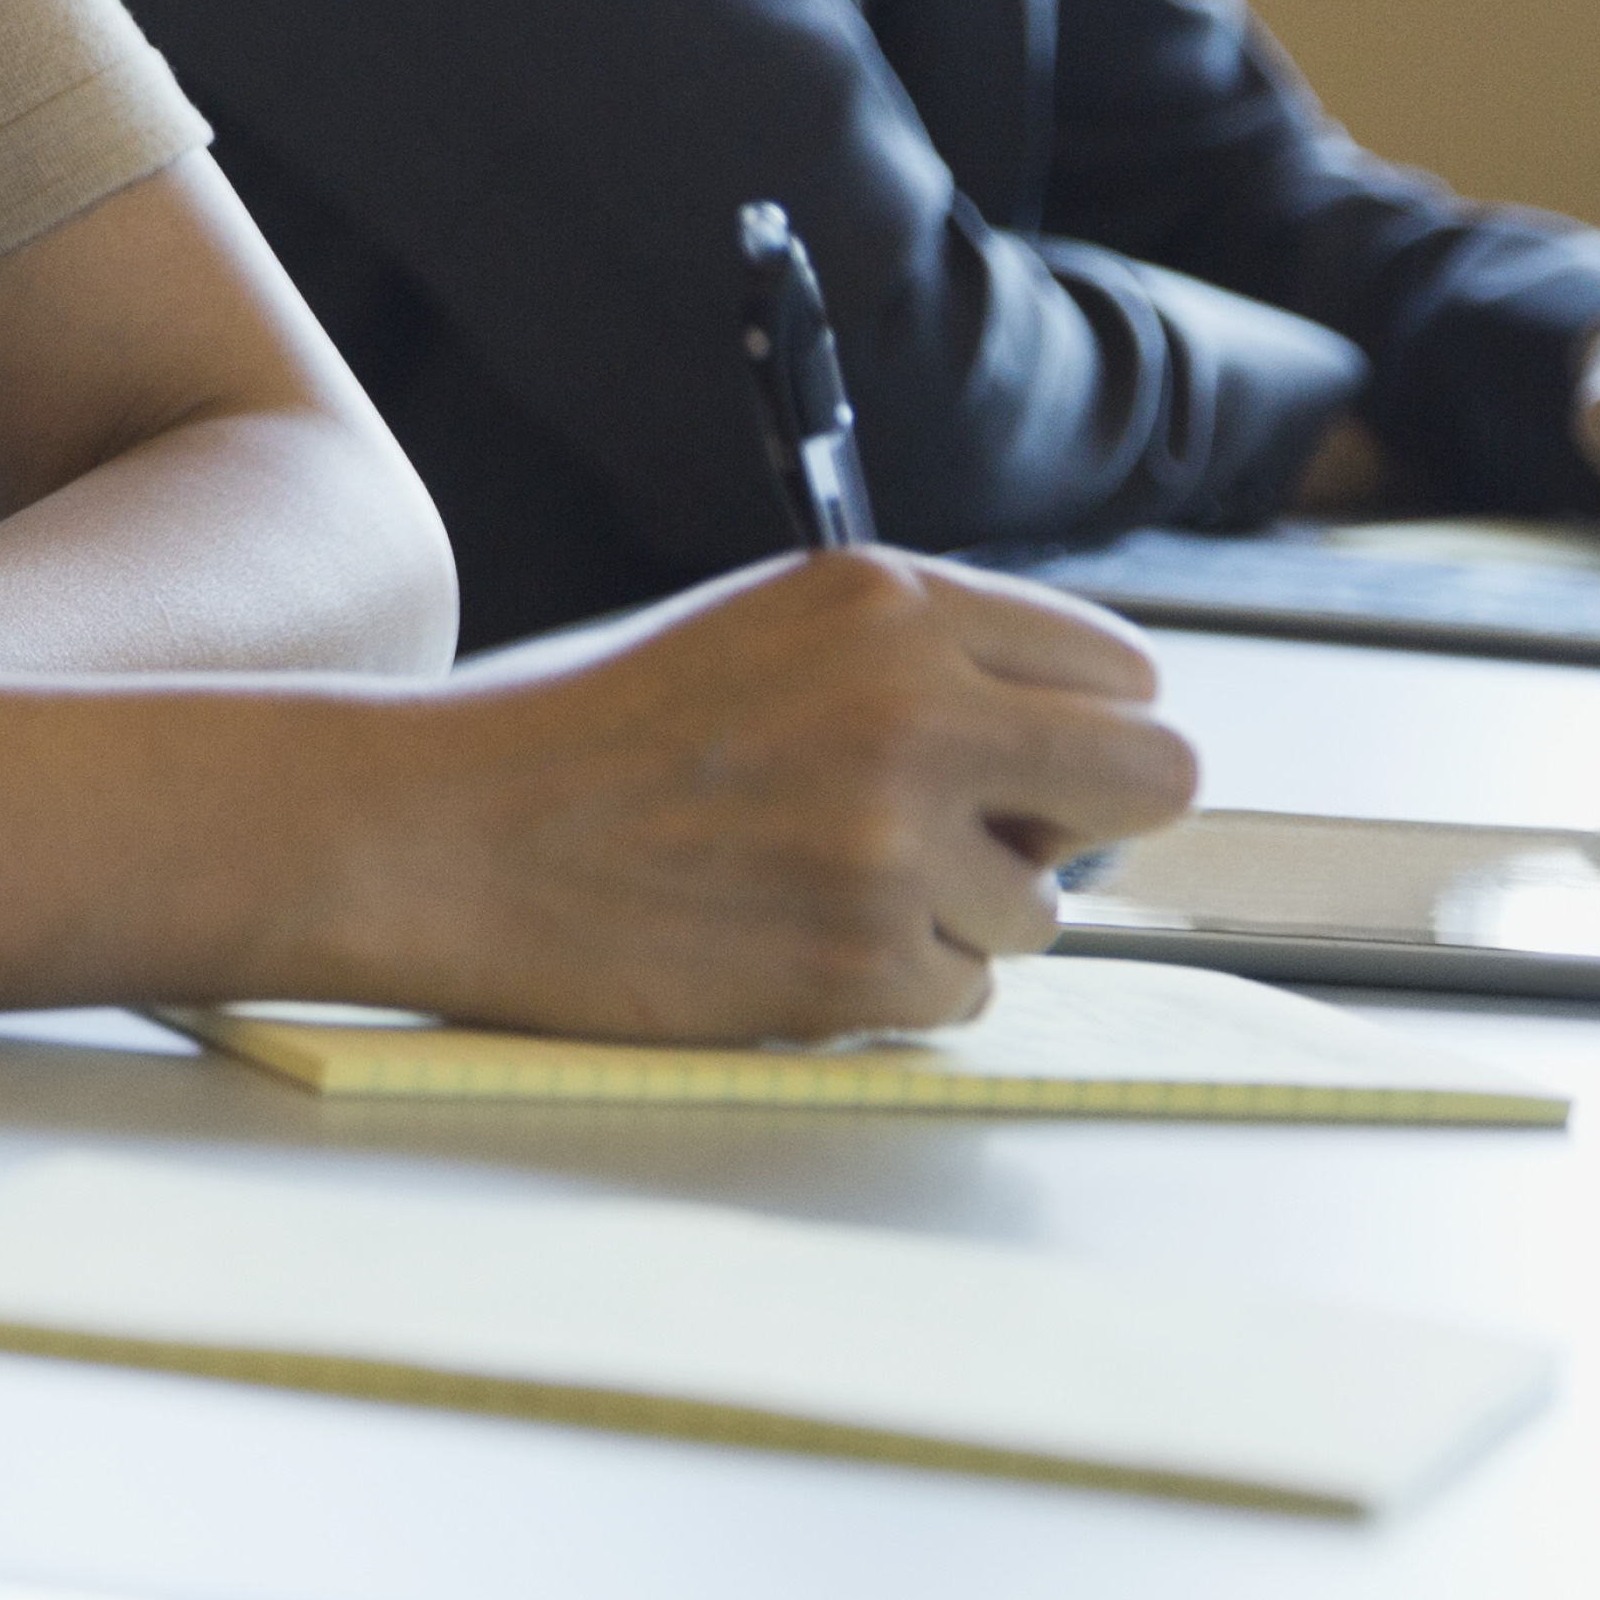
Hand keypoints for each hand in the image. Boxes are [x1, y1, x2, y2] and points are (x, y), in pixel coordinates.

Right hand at [314, 552, 1201, 1041]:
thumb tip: (1076, 749)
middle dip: (1091, 819)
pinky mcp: (860, 959)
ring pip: (1043, 909)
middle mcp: (911, 707)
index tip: (1033, 764)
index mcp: (889, 603)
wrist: (446, 831)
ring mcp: (891, 841)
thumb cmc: (596, 736)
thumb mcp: (767, 632)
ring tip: (816, 883)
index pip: (1120, 669)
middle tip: (1000, 841)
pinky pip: (964, 996)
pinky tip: (783, 937)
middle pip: (1154, 776)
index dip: (1081, 728)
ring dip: (957, 915)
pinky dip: (890, 984)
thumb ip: (923, 662)